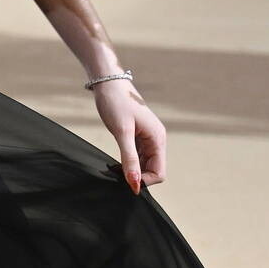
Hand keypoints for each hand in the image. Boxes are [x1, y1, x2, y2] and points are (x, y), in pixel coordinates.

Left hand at [91, 78, 165, 194]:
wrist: (109, 83)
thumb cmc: (116, 103)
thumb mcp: (122, 132)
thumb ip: (129, 158)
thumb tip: (135, 184)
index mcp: (158, 139)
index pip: (159, 172)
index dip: (143, 181)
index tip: (124, 180)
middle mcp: (156, 140)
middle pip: (152, 170)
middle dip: (136, 176)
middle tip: (115, 173)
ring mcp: (147, 139)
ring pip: (144, 165)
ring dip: (131, 170)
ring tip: (112, 168)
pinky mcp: (138, 137)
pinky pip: (137, 157)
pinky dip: (127, 163)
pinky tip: (114, 163)